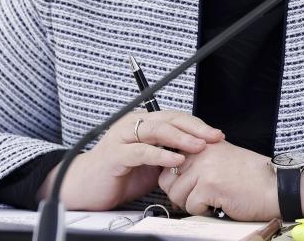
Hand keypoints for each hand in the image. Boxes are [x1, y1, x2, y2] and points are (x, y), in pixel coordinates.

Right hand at [37, 111, 224, 210]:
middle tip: (214, 137)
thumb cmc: (119, 174)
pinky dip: (161, 154)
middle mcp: (133, 124)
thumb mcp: (151, 163)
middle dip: (195, 128)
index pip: (175, 117)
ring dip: (181, 137)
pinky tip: (176, 158)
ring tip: (200, 145)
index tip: (216, 134)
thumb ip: (169, 154)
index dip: (197, 124)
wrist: (87, 186)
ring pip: (156, 130)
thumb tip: (199, 155)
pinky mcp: (116, 155)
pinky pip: (142, 151)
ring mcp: (123, 138)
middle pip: (169, 119)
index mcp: (142, 123)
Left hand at [158, 140, 278, 221]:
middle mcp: (200, 152)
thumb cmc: (252, 176)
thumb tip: (173, 177)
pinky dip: (204, 212)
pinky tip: (220, 204)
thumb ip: (198, 161)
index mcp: (201, 143)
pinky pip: (191, 206)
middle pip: (168, 180)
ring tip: (212, 200)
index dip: (175, 179)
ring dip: (192, 204)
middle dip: (180, 194)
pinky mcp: (209, 186)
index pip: (169, 160)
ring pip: (176, 195)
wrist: (276, 186)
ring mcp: (203, 168)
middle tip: (199, 198)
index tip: (187, 186)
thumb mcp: (221, 157)